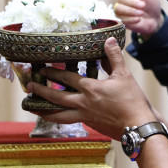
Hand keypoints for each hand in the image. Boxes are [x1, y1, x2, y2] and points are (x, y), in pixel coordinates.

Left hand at [28, 37, 154, 135]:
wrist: (138, 126)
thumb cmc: (132, 101)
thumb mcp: (124, 75)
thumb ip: (114, 57)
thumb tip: (108, 40)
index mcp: (90, 89)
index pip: (67, 79)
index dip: (53, 73)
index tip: (42, 69)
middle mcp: (83, 103)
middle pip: (56, 97)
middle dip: (41, 90)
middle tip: (29, 86)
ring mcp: (85, 116)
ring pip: (58, 115)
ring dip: (43, 110)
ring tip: (32, 107)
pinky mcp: (90, 125)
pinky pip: (69, 121)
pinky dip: (58, 118)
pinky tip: (55, 116)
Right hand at [114, 0, 162, 37]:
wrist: (155, 19)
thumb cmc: (151, 4)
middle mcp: (122, 0)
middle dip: (133, 2)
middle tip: (143, 6)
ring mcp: (121, 10)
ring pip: (119, 8)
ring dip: (131, 11)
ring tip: (141, 13)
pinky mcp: (122, 20)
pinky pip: (122, 19)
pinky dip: (131, 19)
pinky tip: (138, 19)